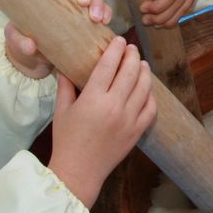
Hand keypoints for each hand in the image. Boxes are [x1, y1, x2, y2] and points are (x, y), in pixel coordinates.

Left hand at [5, 0, 111, 78]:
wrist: (34, 54)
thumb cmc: (22, 37)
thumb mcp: (15, 38)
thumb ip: (19, 41)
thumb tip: (31, 45)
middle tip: (83, 3)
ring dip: (97, 1)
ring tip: (96, 18)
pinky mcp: (87, 13)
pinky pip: (101, 7)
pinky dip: (106, 11)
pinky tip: (105, 21)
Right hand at [46, 37, 156, 206]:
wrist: (79, 173)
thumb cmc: (66, 141)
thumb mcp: (61, 111)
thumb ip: (66, 86)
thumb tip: (65, 65)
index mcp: (93, 99)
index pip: (108, 65)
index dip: (115, 49)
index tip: (118, 40)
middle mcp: (114, 107)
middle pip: (130, 72)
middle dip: (132, 55)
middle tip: (131, 48)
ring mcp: (128, 120)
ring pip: (144, 87)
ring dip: (144, 72)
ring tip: (142, 64)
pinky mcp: (136, 132)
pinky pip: (150, 108)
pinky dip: (150, 95)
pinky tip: (146, 89)